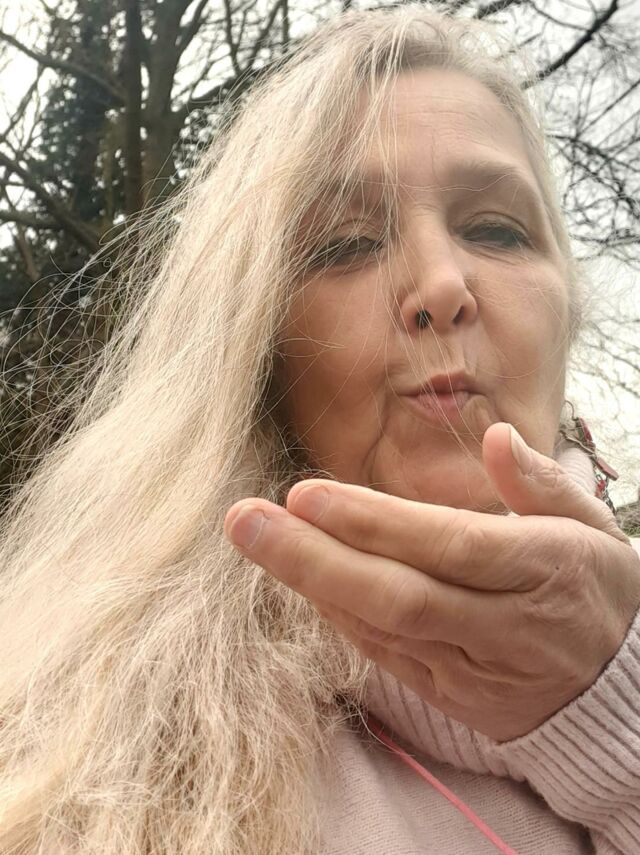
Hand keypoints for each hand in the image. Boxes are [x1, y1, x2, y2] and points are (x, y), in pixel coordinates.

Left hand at [223, 423, 639, 740]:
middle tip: (245, 520)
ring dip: (312, 585)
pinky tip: (298, 581)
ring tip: (255, 539)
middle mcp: (503, 622)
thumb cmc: (594, 588)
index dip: (374, 523)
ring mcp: (473, 666)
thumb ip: (538, 482)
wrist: (620, 692)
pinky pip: (385, 657)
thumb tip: (494, 436)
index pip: (447, 544)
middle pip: (398, 595)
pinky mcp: (451, 695)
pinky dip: (338, 618)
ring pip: (383, 629)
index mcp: (541, 568)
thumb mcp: (590, 525)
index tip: (304, 492)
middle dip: (313, 558)